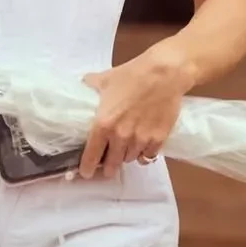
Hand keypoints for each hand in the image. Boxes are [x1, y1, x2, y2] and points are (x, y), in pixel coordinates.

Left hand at [79, 46, 190, 179]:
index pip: (92, 155)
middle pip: (112, 163)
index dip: (88, 167)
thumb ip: (90, 86)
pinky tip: (142, 148)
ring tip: (126, 150)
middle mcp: (121, 136)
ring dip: (126, 156)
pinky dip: (144, 154)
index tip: (87, 173)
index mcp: (103, 124)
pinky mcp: (158, 139)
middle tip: (108, 167)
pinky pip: (148, 155)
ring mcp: (141, 139)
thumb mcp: (104, 79)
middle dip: (109, 167)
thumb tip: (81, 87)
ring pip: (130, 159)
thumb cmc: (132, 75)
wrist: (164, 74)